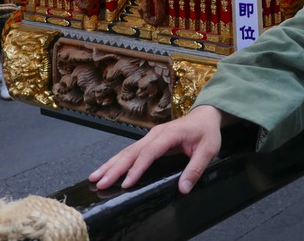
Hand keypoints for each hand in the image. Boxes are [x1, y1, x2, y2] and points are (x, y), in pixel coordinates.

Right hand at [89, 104, 224, 193]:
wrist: (205, 115)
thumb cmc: (207, 132)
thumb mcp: (208, 150)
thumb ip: (196, 168)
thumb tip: (183, 188)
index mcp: (169, 134)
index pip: (150, 153)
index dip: (137, 168)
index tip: (126, 183)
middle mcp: (156, 134)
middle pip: (132, 152)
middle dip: (115, 168)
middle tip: (100, 183)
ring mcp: (150, 136)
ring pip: (127, 151)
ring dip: (110, 165)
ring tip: (94, 178)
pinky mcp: (149, 140)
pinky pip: (131, 152)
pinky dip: (116, 161)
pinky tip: (106, 170)